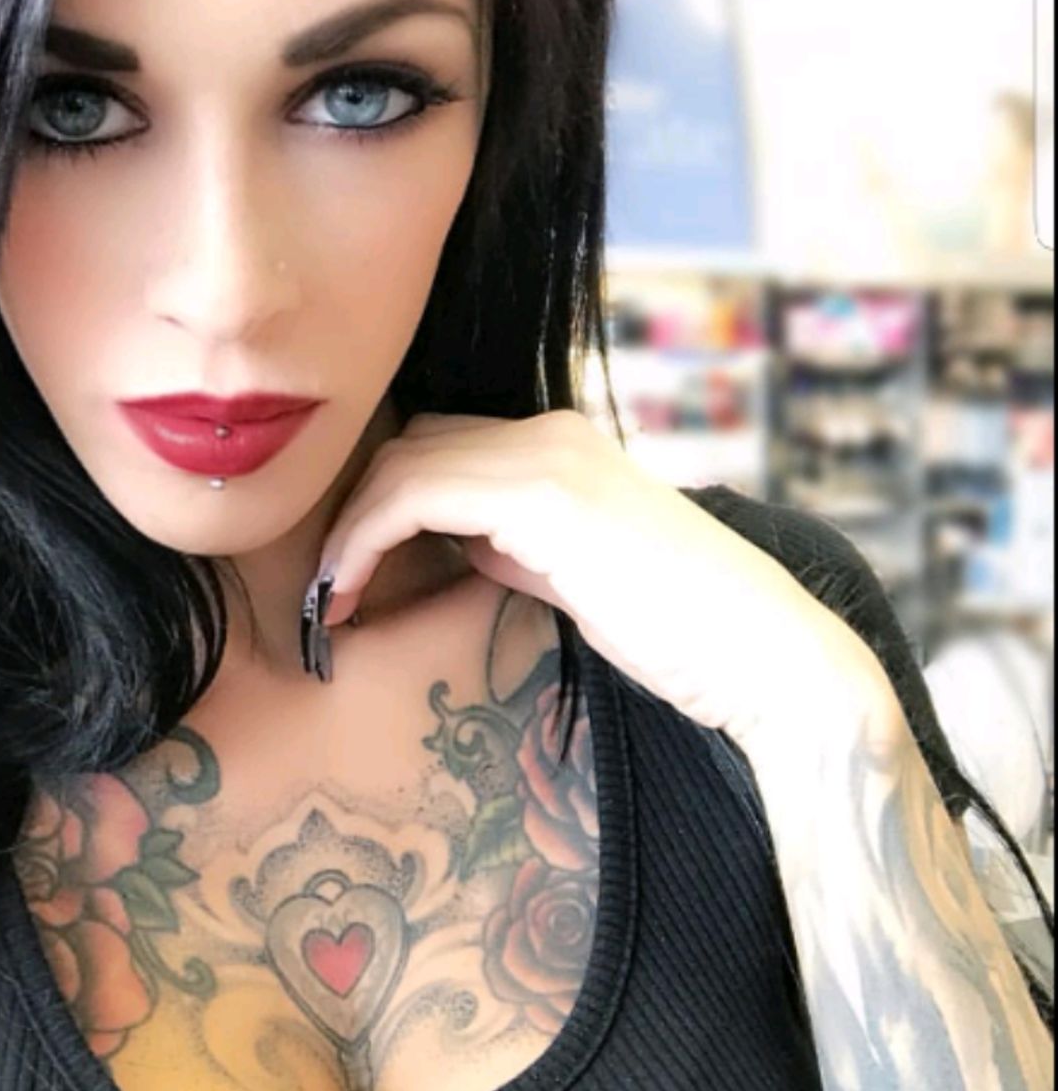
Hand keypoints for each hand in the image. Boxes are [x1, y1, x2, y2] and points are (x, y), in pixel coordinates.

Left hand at [310, 409, 888, 771]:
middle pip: (411, 447)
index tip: (347, 577)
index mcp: (562, 446)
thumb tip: (458, 543)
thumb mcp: (577, 576)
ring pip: (401, 465)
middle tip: (326, 591)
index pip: (440, 450)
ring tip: (327, 602)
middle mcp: (551, 433)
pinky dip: (363, 541)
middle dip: (355, 514)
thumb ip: (516, 547)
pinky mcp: (543, 493)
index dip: (380, 507)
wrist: (765, 657)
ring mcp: (548, 455)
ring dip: (348, 533)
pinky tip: (348, 592)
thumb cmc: (683, 632)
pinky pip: (413, 496)